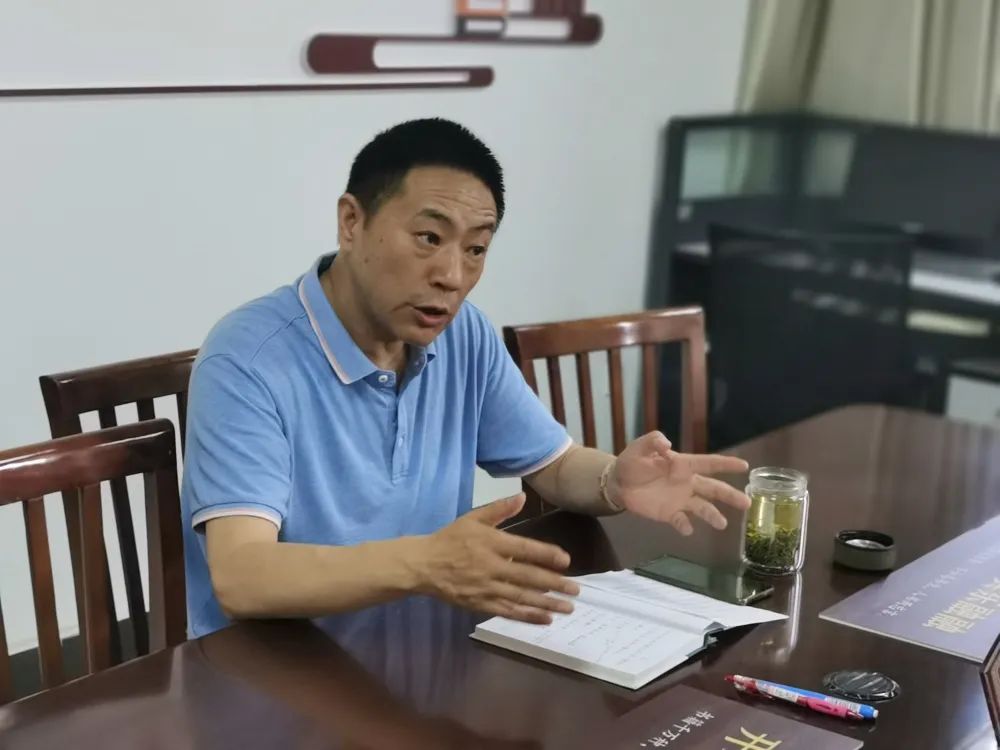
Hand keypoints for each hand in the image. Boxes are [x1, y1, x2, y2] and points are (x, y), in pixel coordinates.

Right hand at [415, 493, 578, 623]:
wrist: (423, 565)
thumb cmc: (450, 539)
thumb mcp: (473, 518)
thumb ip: (499, 509)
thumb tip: (523, 497)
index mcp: (490, 543)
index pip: (524, 549)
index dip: (546, 555)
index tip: (565, 560)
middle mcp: (490, 567)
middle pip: (527, 577)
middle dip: (554, 584)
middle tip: (575, 589)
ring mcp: (486, 588)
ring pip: (521, 598)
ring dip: (546, 603)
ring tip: (568, 607)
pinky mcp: (480, 605)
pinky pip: (508, 612)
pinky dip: (527, 616)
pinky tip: (545, 618)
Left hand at [607, 432, 749, 535]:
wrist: (617, 483)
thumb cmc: (632, 462)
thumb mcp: (640, 447)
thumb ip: (653, 442)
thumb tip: (667, 446)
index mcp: (683, 465)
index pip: (709, 463)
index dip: (726, 464)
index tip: (745, 466)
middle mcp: (687, 483)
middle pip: (713, 489)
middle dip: (730, 495)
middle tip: (747, 503)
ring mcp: (680, 500)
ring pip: (702, 507)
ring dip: (712, 515)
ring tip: (722, 524)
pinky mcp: (669, 514)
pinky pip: (681, 521)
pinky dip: (685, 525)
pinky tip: (688, 529)